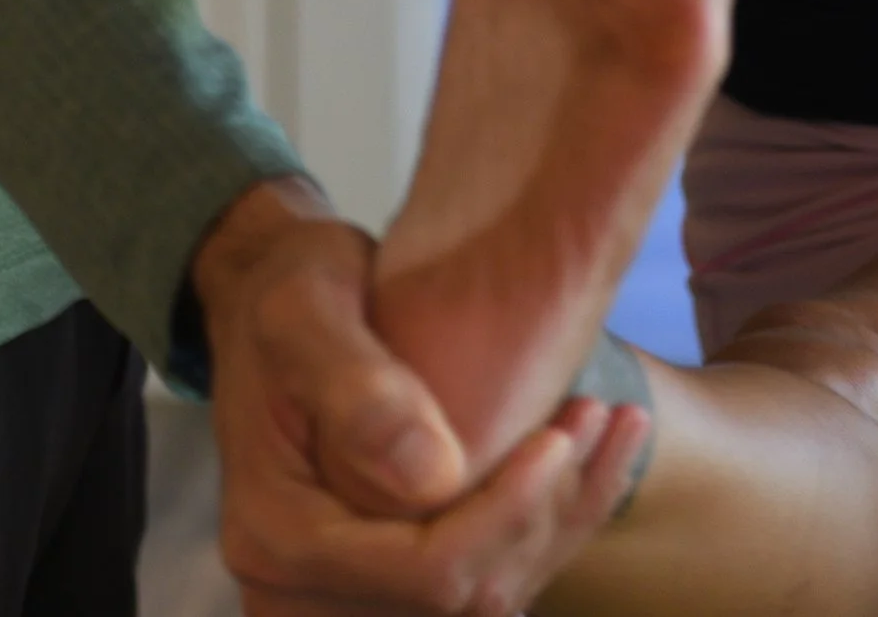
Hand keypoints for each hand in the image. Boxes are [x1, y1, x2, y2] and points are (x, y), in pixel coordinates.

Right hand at [190, 173, 649, 608]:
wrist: (269, 300)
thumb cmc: (284, 292)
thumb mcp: (302, 309)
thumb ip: (355, 386)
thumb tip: (433, 476)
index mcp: (276, 537)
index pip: (421, 572)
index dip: (502, 515)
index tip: (557, 438)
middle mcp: (304, 590)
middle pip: (462, 600)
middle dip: (542, 517)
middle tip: (596, 420)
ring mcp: (349, 596)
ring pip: (485, 602)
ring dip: (557, 524)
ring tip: (607, 434)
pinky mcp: (389, 583)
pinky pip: (482, 584)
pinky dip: (543, 528)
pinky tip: (588, 463)